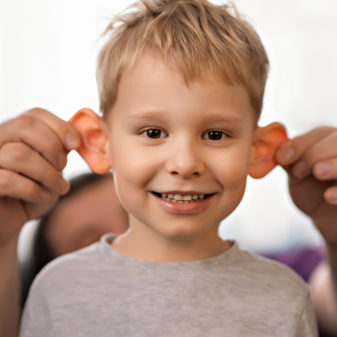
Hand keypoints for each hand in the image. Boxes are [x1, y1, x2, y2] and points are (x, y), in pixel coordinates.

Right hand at [0, 108, 79, 246]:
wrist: (12, 219)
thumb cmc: (34, 190)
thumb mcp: (52, 167)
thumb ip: (62, 148)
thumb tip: (80, 135)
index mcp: (14, 133)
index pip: (34, 115)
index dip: (60, 126)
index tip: (75, 144)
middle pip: (24, 125)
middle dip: (52, 146)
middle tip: (62, 165)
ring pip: (18, 153)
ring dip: (48, 174)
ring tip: (59, 187)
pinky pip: (7, 180)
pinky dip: (33, 190)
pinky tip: (42, 197)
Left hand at [276, 126, 336, 245]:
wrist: (328, 217)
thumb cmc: (311, 190)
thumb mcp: (297, 173)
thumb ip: (287, 158)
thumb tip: (268, 146)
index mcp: (331, 141)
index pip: (319, 133)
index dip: (299, 144)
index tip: (282, 159)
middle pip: (336, 141)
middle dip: (315, 153)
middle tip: (299, 171)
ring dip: (333, 164)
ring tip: (318, 173)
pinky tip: (329, 196)